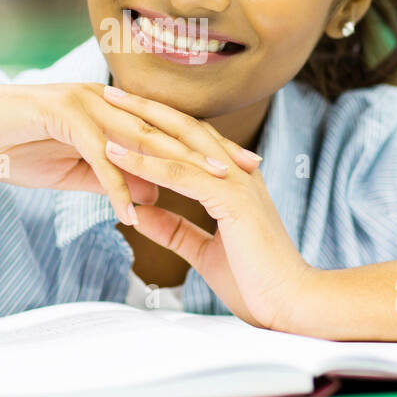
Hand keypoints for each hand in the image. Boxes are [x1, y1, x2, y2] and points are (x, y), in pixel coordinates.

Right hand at [0, 81, 262, 226]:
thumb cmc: (11, 143)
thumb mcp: (71, 170)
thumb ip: (111, 180)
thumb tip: (151, 198)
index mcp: (112, 109)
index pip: (170, 130)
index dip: (207, 149)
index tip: (242, 171)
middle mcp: (105, 99)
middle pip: (169, 126)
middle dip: (210, 149)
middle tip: (246, 171)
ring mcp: (84, 102)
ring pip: (141, 134)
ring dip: (176, 161)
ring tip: (207, 186)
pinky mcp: (60, 112)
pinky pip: (95, 152)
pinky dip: (114, 182)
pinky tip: (130, 211)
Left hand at [100, 85, 314, 331]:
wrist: (292, 304)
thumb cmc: (256, 283)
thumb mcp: (204, 252)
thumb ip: (175, 229)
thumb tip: (141, 212)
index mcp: (234, 180)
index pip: (192, 140)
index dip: (160, 124)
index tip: (126, 113)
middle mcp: (236, 171)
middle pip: (184, 128)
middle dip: (146, 108)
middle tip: (110, 92)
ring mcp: (236, 181)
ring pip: (180, 143)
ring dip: (139, 125)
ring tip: (104, 109)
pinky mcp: (231, 199)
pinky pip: (179, 173)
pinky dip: (145, 161)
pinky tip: (115, 153)